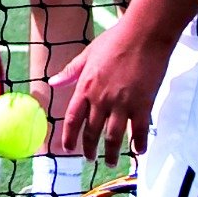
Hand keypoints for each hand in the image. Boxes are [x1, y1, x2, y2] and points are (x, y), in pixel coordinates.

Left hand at [48, 20, 176, 164]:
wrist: (144, 35)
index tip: (68, 148)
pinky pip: (139, 131)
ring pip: (113, 136)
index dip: (69, 136)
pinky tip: (139, 151)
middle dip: (90, 149)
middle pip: (92, 131)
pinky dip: (139, 143)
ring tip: (111, 162)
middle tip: (90, 159)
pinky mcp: (142, 105)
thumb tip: (53, 82)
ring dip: (112, 152)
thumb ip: (71, 71)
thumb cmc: (116, 39)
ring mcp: (122, 104)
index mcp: (85, 87)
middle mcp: (101, 99)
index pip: (72, 118)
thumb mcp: (88, 54)